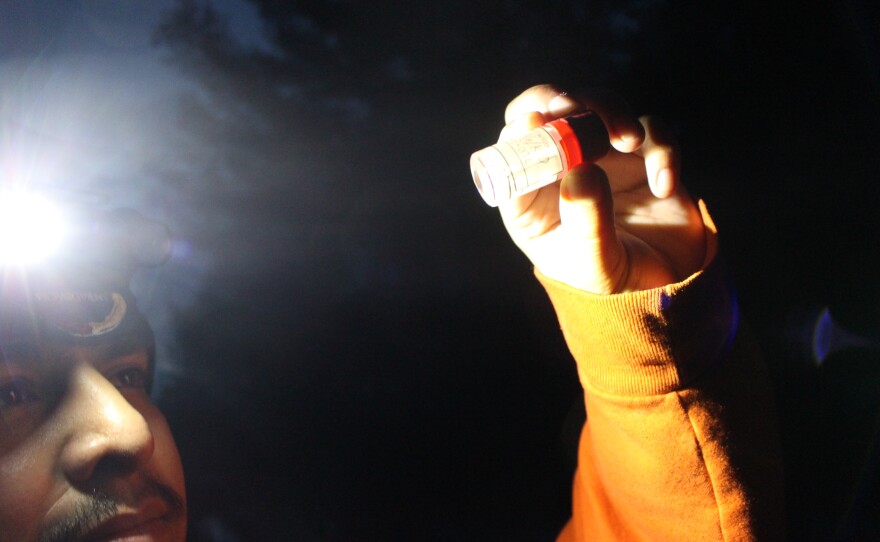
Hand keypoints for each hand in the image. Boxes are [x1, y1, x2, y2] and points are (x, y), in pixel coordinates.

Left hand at [497, 85, 707, 293]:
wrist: (662, 285)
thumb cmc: (609, 277)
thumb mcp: (593, 262)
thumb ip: (585, 221)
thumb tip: (580, 171)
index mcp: (531, 194)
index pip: (512, 147)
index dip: (521, 128)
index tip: (538, 122)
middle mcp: (561, 166)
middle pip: (550, 110)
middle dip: (562, 101)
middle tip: (577, 109)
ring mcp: (602, 155)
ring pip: (598, 105)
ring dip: (611, 111)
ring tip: (629, 141)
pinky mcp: (643, 154)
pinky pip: (652, 129)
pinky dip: (661, 147)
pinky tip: (662, 186)